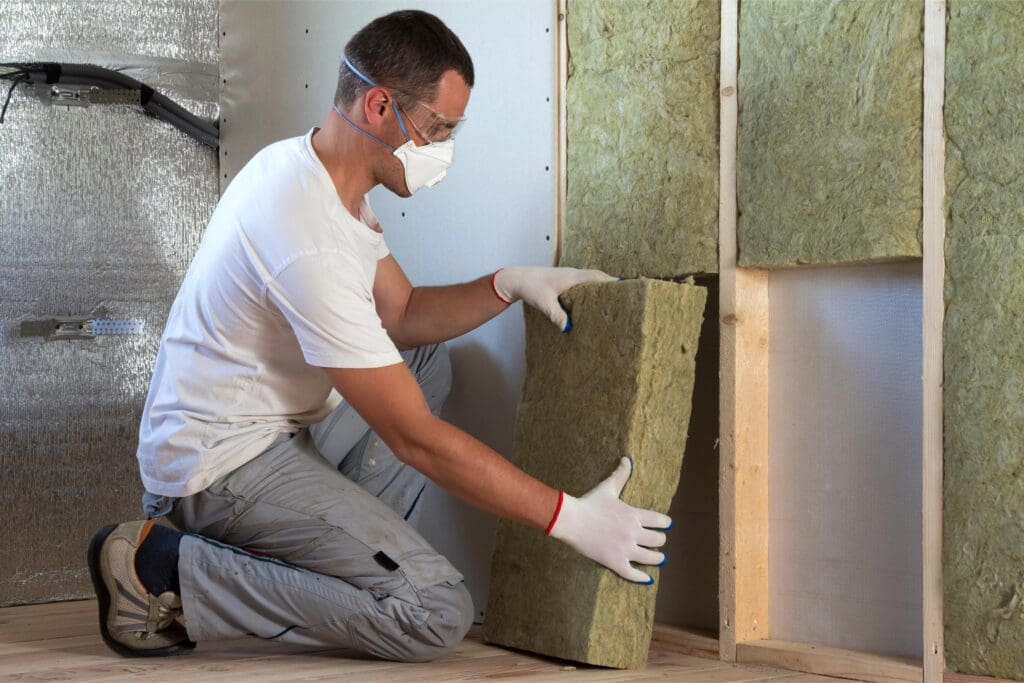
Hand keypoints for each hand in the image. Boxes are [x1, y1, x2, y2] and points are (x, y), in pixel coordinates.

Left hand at [492, 266, 616, 331]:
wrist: (517, 279)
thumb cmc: (531, 287)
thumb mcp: (544, 303)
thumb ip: (557, 315)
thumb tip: (569, 328)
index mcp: (572, 277)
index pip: (597, 277)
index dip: (612, 281)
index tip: (627, 285)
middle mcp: (573, 274)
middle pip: (596, 278)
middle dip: (610, 285)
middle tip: (625, 295)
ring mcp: (568, 277)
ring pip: (589, 280)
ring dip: (600, 287)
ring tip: (613, 299)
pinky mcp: (563, 282)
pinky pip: (582, 284)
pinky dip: (590, 290)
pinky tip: (592, 301)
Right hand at [548, 457, 671, 583]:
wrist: (571, 520)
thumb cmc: (589, 503)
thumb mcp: (607, 487)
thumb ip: (620, 475)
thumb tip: (627, 459)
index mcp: (634, 515)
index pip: (660, 521)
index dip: (665, 524)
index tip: (666, 526)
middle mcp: (633, 533)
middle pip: (658, 540)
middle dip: (660, 541)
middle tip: (659, 542)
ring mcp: (625, 549)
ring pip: (651, 558)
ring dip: (657, 558)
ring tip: (659, 558)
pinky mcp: (615, 562)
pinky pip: (633, 573)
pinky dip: (642, 577)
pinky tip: (648, 579)